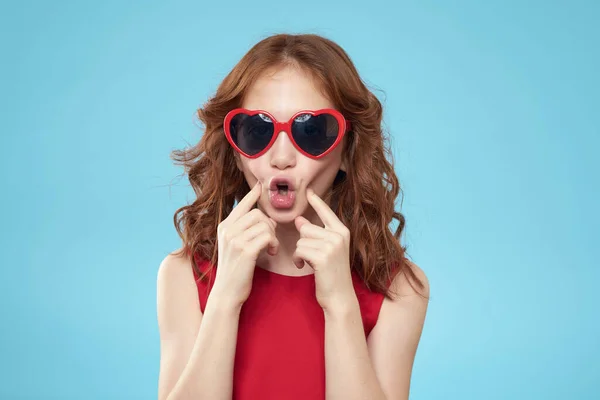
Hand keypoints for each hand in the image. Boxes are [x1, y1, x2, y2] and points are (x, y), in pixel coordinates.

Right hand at [212, 182, 278, 307]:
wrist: (227, 292)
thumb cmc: (235, 270)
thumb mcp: (234, 246)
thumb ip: (243, 230)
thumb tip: (262, 216)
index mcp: (225, 227)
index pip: (241, 205)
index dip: (252, 194)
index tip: (261, 186)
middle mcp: (228, 230)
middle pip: (258, 214)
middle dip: (269, 224)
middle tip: (270, 239)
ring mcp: (235, 240)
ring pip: (264, 224)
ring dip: (272, 236)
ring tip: (270, 248)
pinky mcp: (245, 251)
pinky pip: (267, 236)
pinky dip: (273, 243)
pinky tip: (270, 253)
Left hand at [293, 188, 354, 309]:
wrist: (339, 297)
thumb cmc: (331, 274)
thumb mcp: (326, 250)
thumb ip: (315, 234)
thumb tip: (300, 220)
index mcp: (342, 231)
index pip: (326, 212)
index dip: (316, 201)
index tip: (309, 190)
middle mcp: (339, 235)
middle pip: (306, 228)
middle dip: (302, 242)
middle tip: (309, 256)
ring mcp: (332, 245)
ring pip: (301, 239)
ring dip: (299, 253)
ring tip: (307, 263)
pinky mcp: (322, 256)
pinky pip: (299, 250)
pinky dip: (297, 259)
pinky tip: (302, 267)